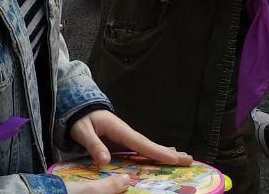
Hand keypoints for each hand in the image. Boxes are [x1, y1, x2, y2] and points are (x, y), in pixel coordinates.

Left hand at [68, 109, 188, 170]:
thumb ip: (93, 145)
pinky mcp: (123, 141)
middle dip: (169, 153)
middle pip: (150, 145)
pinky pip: (141, 149)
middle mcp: (126, 133)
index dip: (157, 152)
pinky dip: (154, 153)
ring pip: (148, 147)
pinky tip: (163, 156)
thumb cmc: (80, 119)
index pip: (141, 143)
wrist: (78, 108)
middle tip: (190, 159)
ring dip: (165, 153)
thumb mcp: (82, 131)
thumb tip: (106, 160)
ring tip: (183, 159)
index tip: (174, 158)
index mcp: (119, 129)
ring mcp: (126, 137)